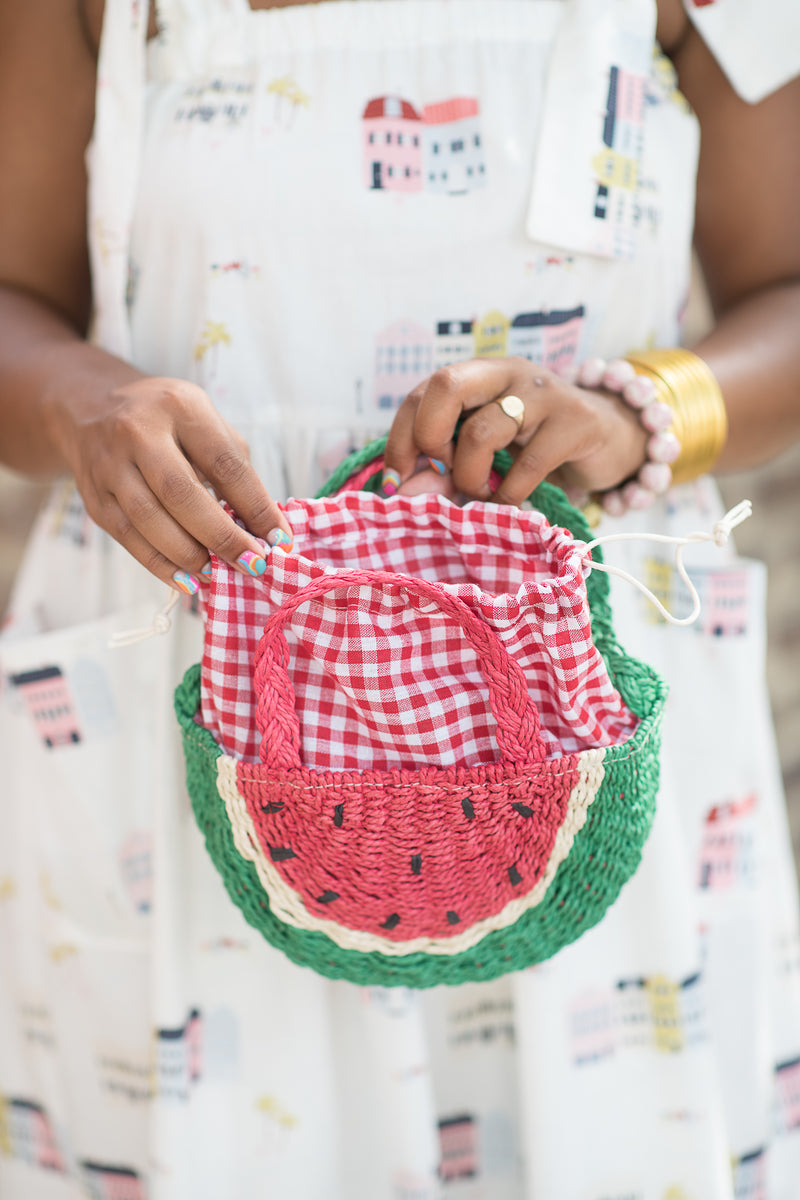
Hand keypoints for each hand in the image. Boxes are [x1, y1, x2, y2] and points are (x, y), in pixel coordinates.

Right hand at [49, 376, 290, 590]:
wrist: (91, 409)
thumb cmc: (167, 421)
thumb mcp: (205, 423)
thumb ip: (234, 470)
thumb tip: (262, 529)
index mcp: (180, 407)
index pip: (224, 463)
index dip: (256, 506)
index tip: (280, 540)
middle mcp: (139, 432)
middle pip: (182, 493)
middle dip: (222, 536)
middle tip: (252, 564)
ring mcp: (110, 465)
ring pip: (149, 518)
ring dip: (188, 554)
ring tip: (217, 574)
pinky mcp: (94, 496)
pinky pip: (127, 537)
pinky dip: (159, 564)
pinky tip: (185, 580)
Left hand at [383, 358, 648, 504]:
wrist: (612, 437)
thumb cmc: (537, 443)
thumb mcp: (487, 449)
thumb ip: (444, 466)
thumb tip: (402, 494)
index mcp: (479, 373)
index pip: (423, 392)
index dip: (401, 437)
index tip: (396, 481)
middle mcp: (508, 372)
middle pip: (446, 386)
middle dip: (428, 438)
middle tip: (439, 473)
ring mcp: (544, 393)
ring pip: (482, 431)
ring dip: (468, 476)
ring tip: (478, 493)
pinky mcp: (576, 422)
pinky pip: (527, 466)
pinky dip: (507, 496)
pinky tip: (507, 504)